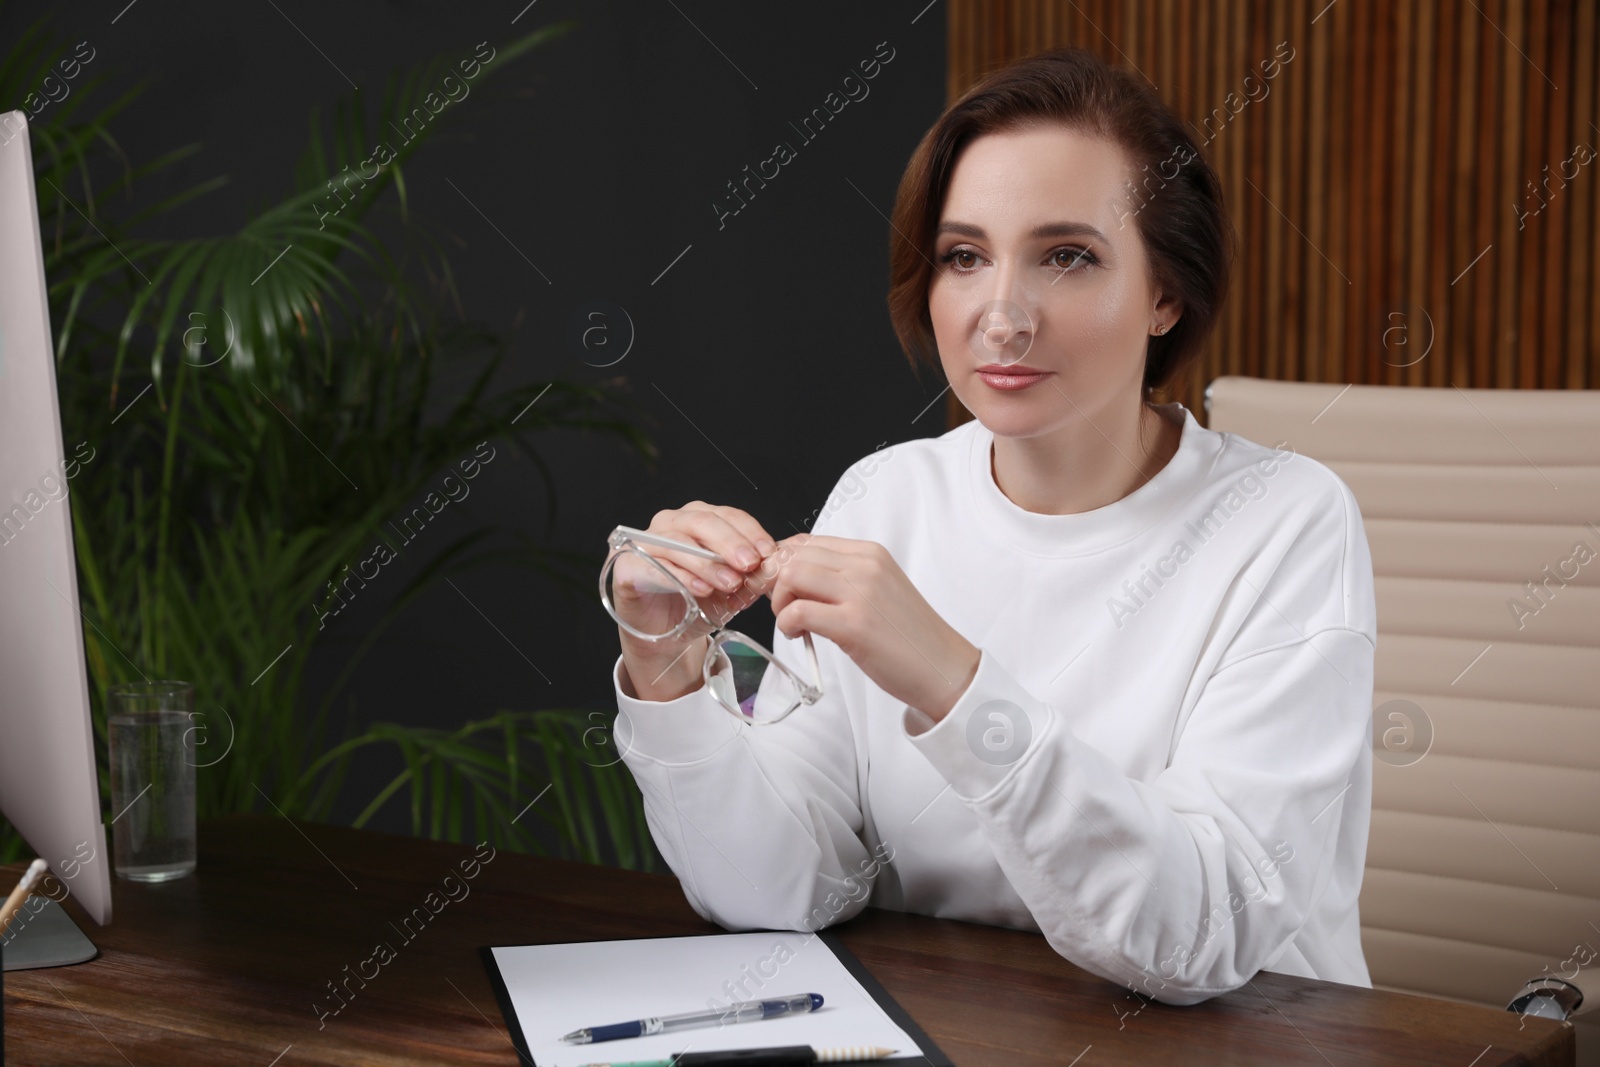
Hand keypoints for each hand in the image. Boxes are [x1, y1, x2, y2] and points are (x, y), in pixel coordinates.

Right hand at [611, 503, 778, 698]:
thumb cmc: (695, 603)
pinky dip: (680, 578)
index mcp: (698, 520)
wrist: (663, 634)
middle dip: (730, 542)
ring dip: (708, 563)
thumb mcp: (730, 591)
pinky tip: (700, 590)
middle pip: (702, 522)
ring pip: (679, 543)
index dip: (750, 531)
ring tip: (730, 582)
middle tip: (750, 563)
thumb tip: (771, 570)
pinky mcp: (628, 567)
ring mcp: (646, 542)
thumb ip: (748, 577)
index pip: (727, 515)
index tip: (767, 553)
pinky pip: (655, 567)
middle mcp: (671, 524)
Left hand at [766, 533, 979, 722]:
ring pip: (791, 576)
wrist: (941, 667)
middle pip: (794, 556)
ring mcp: (860, 592)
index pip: (807, 541)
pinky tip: (799, 635)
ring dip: (781, 602)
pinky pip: (798, 610)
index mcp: (871, 553)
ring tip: (795, 623)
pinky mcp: (854, 623)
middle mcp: (865, 565)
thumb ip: (843, 578)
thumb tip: (795, 578)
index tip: (781, 587)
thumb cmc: (908, 636)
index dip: (783, 564)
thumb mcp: (877, 590)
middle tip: (785, 609)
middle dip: (776, 584)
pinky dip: (787, 623)